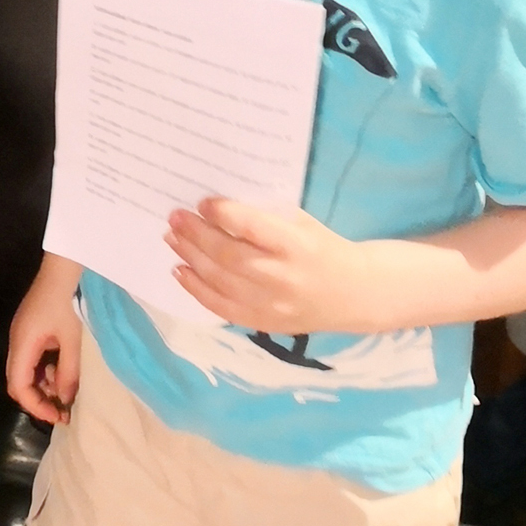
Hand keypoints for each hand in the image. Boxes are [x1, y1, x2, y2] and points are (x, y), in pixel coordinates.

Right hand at [7, 257, 82, 424]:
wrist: (61, 268)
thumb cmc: (67, 301)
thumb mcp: (72, 339)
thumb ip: (68, 372)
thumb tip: (65, 401)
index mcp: (22, 344)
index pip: (18, 386)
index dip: (35, 406)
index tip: (57, 416)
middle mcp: (16, 342)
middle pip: (17, 382)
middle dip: (39, 399)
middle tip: (62, 409)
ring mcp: (21, 336)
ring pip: (25, 372)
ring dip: (43, 385)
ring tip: (66, 388)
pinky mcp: (29, 331)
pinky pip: (31, 360)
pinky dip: (44, 371)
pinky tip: (61, 369)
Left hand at [166, 199, 378, 333]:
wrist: (353, 294)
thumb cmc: (321, 246)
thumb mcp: (299, 222)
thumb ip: (263, 216)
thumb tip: (215, 206)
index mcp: (295, 245)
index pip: (252, 228)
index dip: (223, 214)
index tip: (201, 202)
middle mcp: (281, 277)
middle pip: (229, 256)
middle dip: (196, 235)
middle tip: (174, 217)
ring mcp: (271, 305)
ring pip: (220, 282)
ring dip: (190, 258)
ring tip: (172, 238)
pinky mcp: (263, 323)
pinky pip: (222, 308)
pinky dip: (197, 290)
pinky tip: (180, 271)